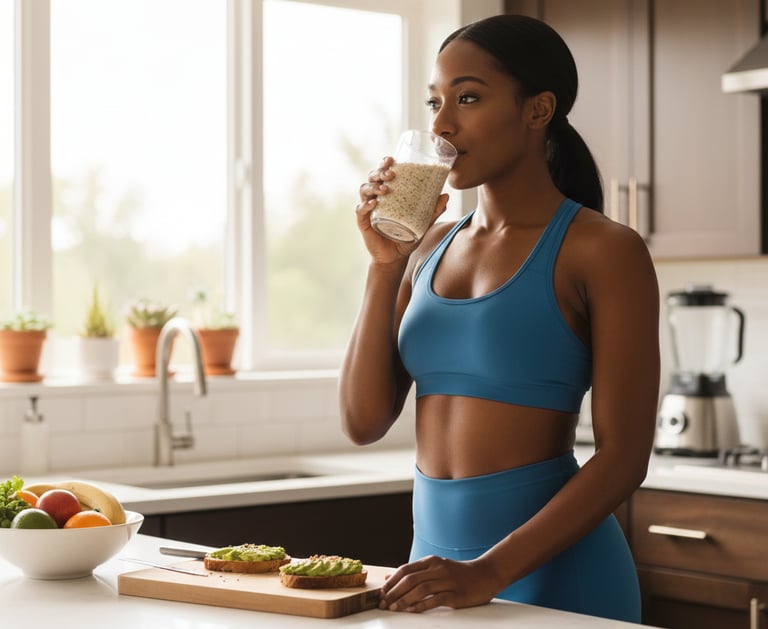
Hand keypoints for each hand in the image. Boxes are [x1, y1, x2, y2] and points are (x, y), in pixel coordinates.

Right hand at [356, 156, 447, 263]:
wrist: (395, 257)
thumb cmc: (407, 237)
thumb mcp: (423, 224)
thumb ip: (433, 211)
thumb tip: (446, 196)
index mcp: (388, 194)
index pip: (383, 173)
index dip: (384, 164)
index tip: (392, 159)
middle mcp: (376, 198)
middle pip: (372, 178)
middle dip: (380, 172)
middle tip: (391, 174)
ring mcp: (368, 209)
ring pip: (364, 190)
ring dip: (373, 186)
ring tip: (385, 189)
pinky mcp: (363, 222)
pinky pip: (360, 210)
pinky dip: (366, 205)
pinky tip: (374, 203)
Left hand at [379, 555, 499, 612]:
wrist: (486, 574)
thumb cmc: (458, 573)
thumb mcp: (436, 567)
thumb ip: (415, 572)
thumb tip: (389, 577)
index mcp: (432, 561)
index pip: (406, 570)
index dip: (392, 582)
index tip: (381, 593)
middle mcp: (439, 569)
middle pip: (411, 579)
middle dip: (394, 592)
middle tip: (383, 603)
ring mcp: (448, 581)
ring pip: (421, 589)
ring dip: (404, 599)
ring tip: (394, 608)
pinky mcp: (457, 594)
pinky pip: (436, 600)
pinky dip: (422, 605)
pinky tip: (413, 610)